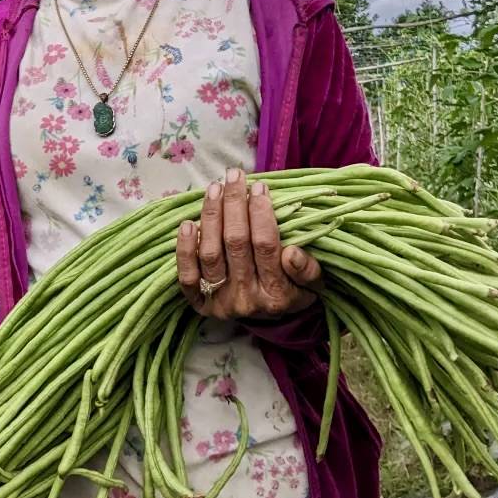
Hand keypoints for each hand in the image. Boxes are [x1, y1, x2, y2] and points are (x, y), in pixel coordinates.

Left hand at [176, 168, 321, 320]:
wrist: (270, 321)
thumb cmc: (293, 291)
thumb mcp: (312, 284)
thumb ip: (307, 270)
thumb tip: (291, 253)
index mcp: (277, 294)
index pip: (266, 245)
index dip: (261, 213)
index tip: (259, 186)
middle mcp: (247, 299)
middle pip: (236, 243)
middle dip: (234, 204)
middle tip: (234, 176)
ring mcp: (221, 302)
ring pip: (210, 253)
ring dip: (211, 216)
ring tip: (215, 188)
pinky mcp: (201, 304)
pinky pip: (187, 276)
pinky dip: (185, 250)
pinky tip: (188, 223)